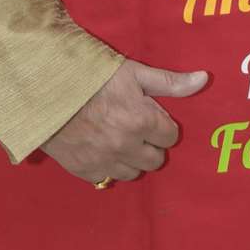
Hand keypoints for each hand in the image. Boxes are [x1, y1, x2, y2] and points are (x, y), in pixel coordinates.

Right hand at [42, 59, 209, 184]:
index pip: (170, 137)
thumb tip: (204, 80)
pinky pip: (107, 177)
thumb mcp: (134, 72)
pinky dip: (108, 166)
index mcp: (142, 121)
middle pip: (155, 160)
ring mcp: (104, 161)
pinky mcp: (83, 170)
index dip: (162, 125)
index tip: (150, 115)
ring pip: (133, 173)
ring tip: (120, 139)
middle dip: (150, 144)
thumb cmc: (91, 76)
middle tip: (136, 128)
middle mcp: (126, 146)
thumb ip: (170, 82)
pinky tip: (101, 149)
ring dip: (131, 158)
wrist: (44, 89)